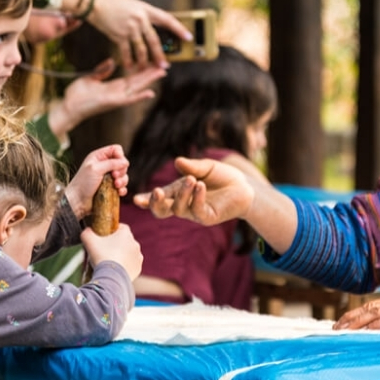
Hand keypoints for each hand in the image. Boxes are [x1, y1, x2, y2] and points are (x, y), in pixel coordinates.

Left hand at [47, 59, 164, 137]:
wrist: (68, 107)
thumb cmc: (76, 95)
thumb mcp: (90, 79)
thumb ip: (102, 71)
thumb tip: (112, 62)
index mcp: (112, 86)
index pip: (131, 76)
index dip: (143, 70)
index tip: (152, 62)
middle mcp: (117, 92)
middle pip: (138, 81)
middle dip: (150, 73)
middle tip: (163, 65)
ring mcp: (116, 98)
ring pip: (137, 88)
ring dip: (149, 81)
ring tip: (162, 73)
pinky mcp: (112, 102)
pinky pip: (128, 99)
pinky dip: (140, 96)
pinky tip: (151, 93)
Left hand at [65, 144, 128, 219]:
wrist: (77, 201)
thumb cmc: (83, 183)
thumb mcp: (96, 169)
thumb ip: (111, 163)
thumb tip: (125, 162)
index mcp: (99, 157)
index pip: (116, 150)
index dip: (120, 156)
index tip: (118, 165)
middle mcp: (104, 165)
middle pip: (122, 163)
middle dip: (121, 170)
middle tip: (114, 176)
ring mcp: (108, 177)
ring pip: (123, 175)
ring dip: (123, 180)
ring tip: (116, 185)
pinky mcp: (110, 188)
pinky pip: (122, 186)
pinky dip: (122, 189)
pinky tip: (119, 192)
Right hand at [81, 223, 142, 280]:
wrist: (112, 277)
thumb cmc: (101, 256)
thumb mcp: (89, 240)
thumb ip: (87, 232)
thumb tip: (87, 230)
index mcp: (126, 234)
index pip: (121, 227)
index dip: (112, 231)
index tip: (105, 236)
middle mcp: (135, 243)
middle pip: (125, 240)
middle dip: (117, 244)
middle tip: (105, 250)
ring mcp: (138, 256)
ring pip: (129, 252)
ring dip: (122, 255)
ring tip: (111, 261)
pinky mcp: (138, 268)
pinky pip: (131, 264)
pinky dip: (125, 265)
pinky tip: (116, 269)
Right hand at [86, 0, 191, 69]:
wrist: (95, 3)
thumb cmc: (114, 4)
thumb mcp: (134, 5)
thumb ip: (145, 17)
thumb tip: (154, 29)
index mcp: (146, 10)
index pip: (167, 20)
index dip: (179, 29)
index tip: (188, 37)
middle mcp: (140, 19)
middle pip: (154, 40)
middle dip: (160, 55)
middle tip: (165, 65)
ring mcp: (130, 28)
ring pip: (141, 49)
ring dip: (145, 62)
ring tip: (147, 69)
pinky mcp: (119, 35)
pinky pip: (127, 52)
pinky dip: (128, 61)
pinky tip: (130, 67)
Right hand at [132, 157, 253, 225]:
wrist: (244, 187)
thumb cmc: (222, 177)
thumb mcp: (206, 167)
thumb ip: (192, 166)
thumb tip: (177, 162)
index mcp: (177, 192)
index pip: (159, 198)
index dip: (146, 200)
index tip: (136, 199)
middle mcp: (182, 204)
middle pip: (161, 211)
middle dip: (155, 203)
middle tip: (157, 191)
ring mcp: (194, 212)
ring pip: (179, 209)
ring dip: (182, 194)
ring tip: (192, 179)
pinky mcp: (207, 217)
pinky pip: (197, 210)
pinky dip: (196, 198)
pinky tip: (200, 186)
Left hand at [333, 295, 379, 337]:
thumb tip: (363, 337)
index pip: (368, 307)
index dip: (352, 315)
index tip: (338, 325)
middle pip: (369, 307)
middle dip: (351, 318)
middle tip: (336, 329)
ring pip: (376, 312)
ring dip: (359, 322)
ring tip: (346, 331)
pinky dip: (375, 325)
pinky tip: (365, 332)